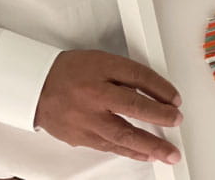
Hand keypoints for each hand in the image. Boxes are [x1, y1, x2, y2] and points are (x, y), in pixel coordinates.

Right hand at [33, 49, 182, 163]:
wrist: (36, 86)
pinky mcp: (79, 137)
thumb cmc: (72, 71)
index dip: (162, 89)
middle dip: (160, 117)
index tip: (176, 99)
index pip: (140, 78)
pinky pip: (109, 146)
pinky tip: (144, 154)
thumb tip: (153, 91)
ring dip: (148, 145)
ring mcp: (86, 119)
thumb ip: (127, 75)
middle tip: (177, 122)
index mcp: (102, 71)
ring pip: (122, 135)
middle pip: (133, 107)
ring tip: (167, 153)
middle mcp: (94, 95)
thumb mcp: (103, 61)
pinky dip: (129, 151)